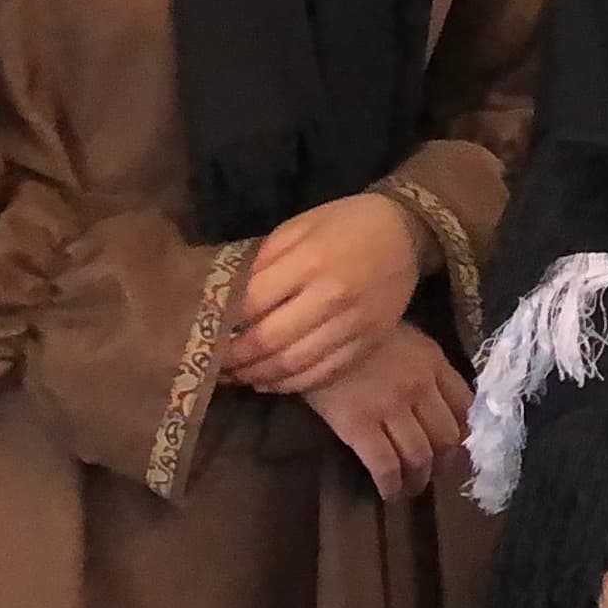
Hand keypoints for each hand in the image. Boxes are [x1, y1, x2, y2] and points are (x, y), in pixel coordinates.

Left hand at [227, 192, 426, 394]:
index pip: (251, 303)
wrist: (408, 231)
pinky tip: (269, 380)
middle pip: (268, 341)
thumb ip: (262, 259)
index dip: (220, 322)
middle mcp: (332, 297)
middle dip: (232, 358)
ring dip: (256, 375)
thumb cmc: (346, 223)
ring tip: (235, 376)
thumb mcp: (299, 226)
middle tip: (210, 363)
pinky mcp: (369, 343)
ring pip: (294, 365)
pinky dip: (291, 384)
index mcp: (310, 261)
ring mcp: (354, 325)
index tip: (199, 330)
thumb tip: (223, 295)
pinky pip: (324, 374)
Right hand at [301, 320, 468, 501]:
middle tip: (435, 473)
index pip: (466, 406)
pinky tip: (388, 492)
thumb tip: (441, 401)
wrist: (313, 329)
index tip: (459, 446)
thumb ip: (426, 365)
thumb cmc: (357, 332)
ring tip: (412, 488)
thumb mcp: (405, 337)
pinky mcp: (359, 426)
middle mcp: (419, 387)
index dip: (466, 433)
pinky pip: (385, 464)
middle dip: (445, 462)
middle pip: (446, 437)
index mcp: (433, 362)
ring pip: (419, 455)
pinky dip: (391, 484)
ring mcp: (390, 408)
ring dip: (419, 479)